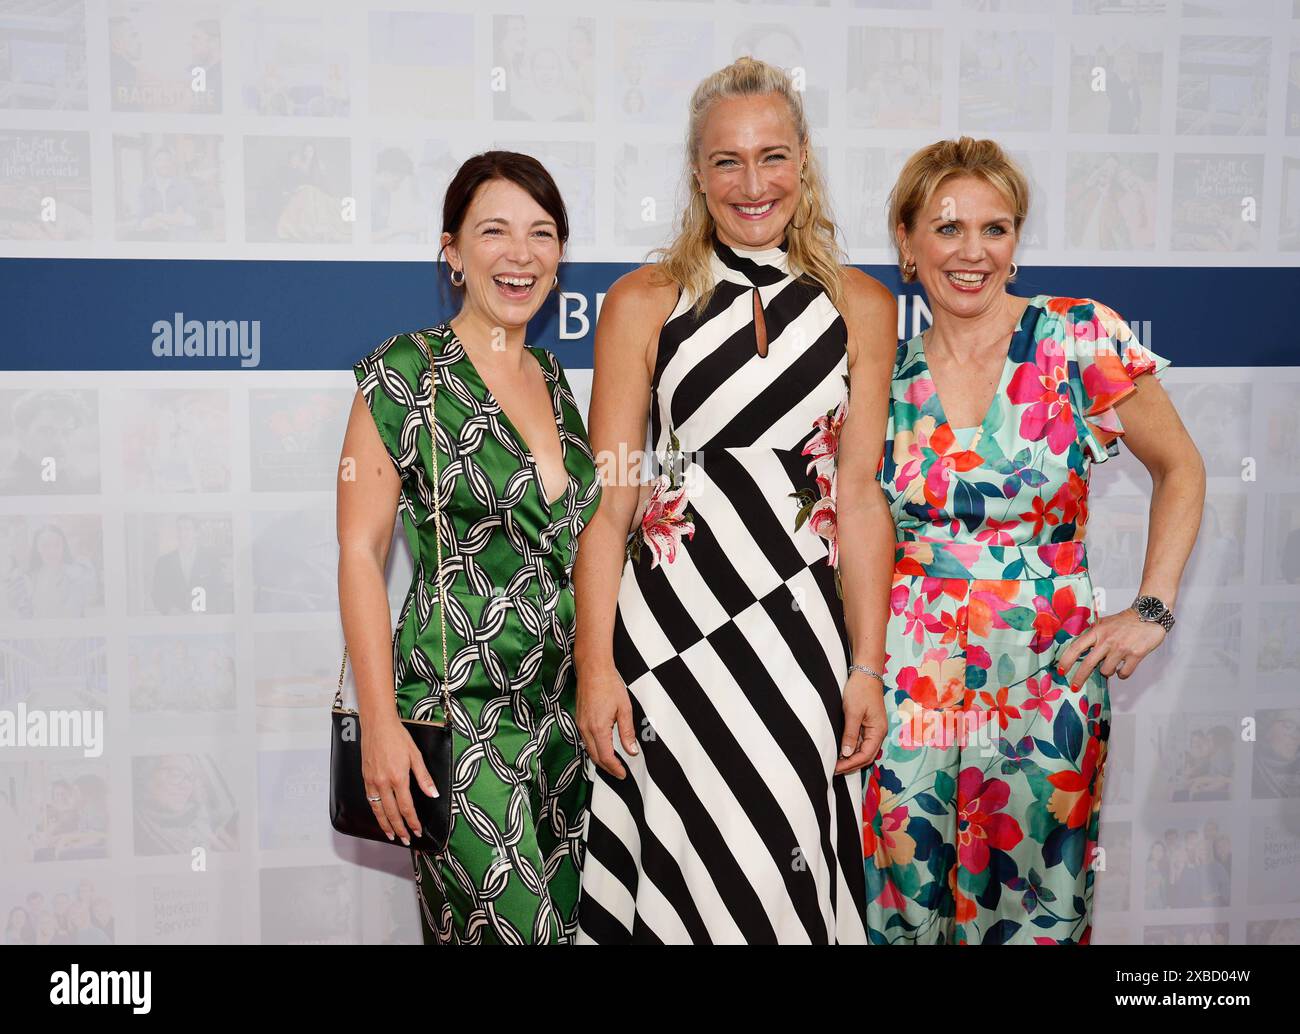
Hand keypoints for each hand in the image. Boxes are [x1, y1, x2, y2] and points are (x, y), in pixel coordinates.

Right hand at [360, 714, 438, 844]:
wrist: (377, 725)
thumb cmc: (398, 737)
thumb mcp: (416, 755)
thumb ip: (424, 777)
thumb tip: (433, 794)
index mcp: (398, 778)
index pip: (406, 807)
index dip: (412, 822)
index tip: (417, 831)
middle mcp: (383, 782)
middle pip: (392, 813)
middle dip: (400, 829)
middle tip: (406, 840)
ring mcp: (372, 781)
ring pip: (378, 810)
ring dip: (385, 825)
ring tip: (392, 835)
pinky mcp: (365, 778)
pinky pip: (370, 800)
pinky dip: (375, 812)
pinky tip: (380, 817)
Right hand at [577, 663, 638, 779]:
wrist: (592, 670)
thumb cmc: (609, 685)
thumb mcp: (625, 709)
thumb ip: (627, 732)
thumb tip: (632, 751)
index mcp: (598, 728)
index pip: (606, 757)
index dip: (615, 768)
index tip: (623, 774)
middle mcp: (586, 729)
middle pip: (595, 757)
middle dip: (608, 768)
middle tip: (620, 773)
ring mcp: (580, 724)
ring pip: (589, 750)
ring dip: (600, 760)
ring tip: (613, 764)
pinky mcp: (579, 720)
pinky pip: (585, 741)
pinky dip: (594, 749)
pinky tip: (603, 748)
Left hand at [835, 670, 887, 774]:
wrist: (866, 673)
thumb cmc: (860, 690)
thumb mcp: (852, 712)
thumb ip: (850, 734)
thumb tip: (847, 753)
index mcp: (878, 731)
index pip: (865, 755)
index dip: (850, 764)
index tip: (836, 768)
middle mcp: (879, 732)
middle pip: (867, 756)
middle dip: (851, 765)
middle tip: (834, 770)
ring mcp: (874, 729)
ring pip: (864, 750)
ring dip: (852, 758)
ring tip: (836, 763)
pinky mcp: (868, 724)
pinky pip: (862, 742)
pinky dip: (853, 749)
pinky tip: (842, 751)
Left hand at [1057, 608, 1166, 686]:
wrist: (1149, 614)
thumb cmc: (1126, 620)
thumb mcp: (1104, 623)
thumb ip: (1093, 634)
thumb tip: (1080, 648)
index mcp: (1097, 631)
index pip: (1076, 647)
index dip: (1066, 660)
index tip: (1061, 670)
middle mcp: (1107, 640)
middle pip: (1088, 663)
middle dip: (1079, 678)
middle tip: (1075, 686)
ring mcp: (1121, 648)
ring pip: (1106, 671)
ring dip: (1107, 672)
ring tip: (1111, 665)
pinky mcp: (1136, 654)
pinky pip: (1124, 673)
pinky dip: (1121, 674)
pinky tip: (1122, 669)